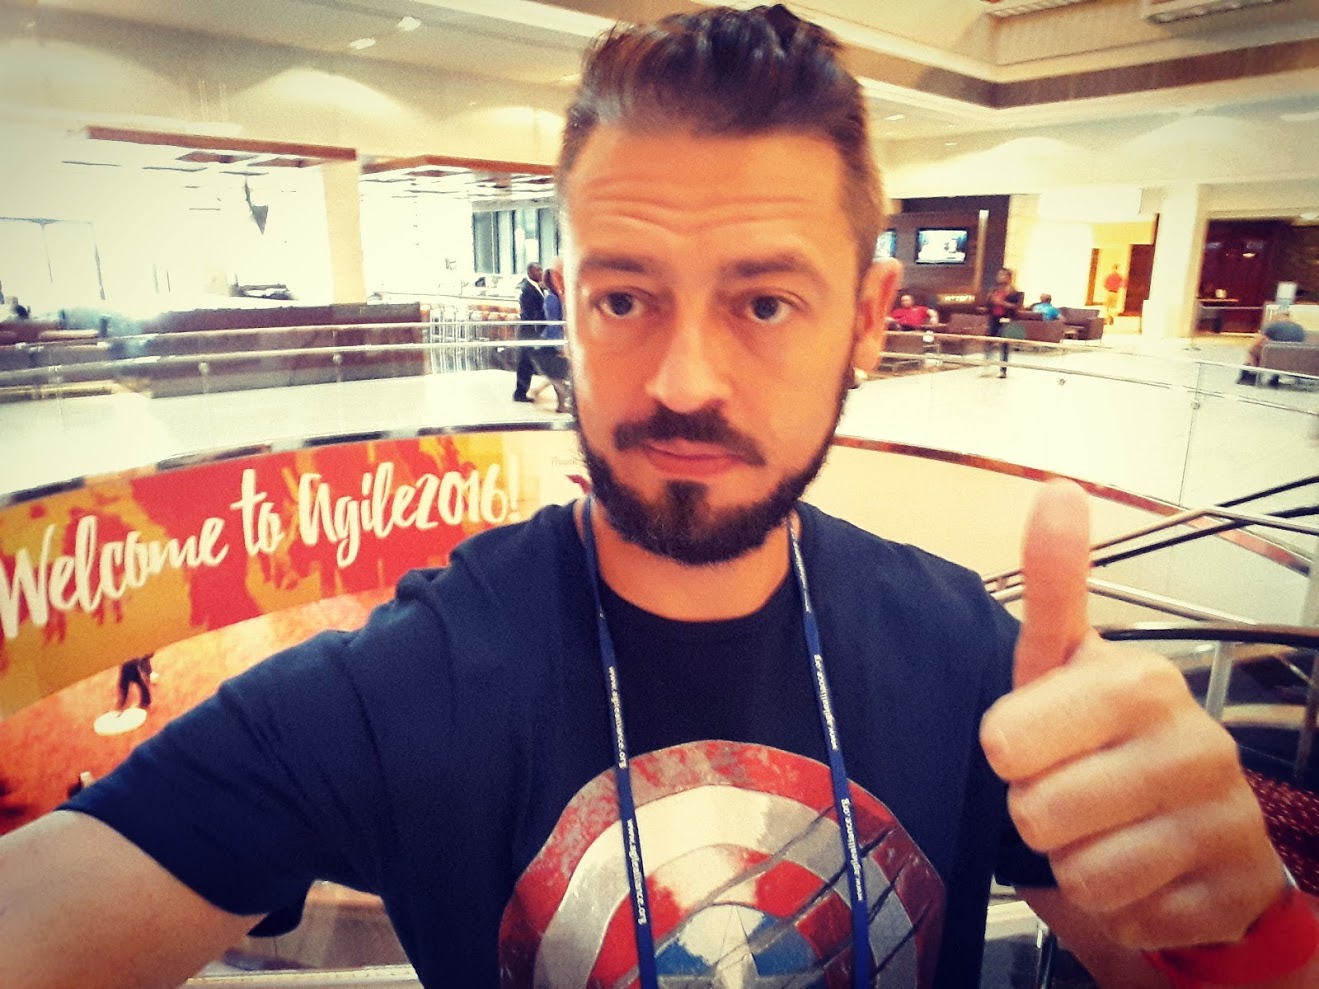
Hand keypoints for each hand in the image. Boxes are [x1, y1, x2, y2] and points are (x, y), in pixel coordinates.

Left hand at [980, 480, 1285, 949]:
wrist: (1189, 824)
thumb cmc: (1100, 734)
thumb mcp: (1062, 663)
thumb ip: (1054, 584)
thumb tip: (1059, 488)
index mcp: (1141, 683)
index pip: (1012, 740)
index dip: (1009, 750)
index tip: (1026, 741)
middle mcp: (1196, 745)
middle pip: (1038, 814)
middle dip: (1037, 813)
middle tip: (1067, 790)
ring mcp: (1227, 821)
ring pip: (1084, 876)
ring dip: (1076, 864)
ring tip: (1103, 829)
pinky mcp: (1236, 892)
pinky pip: (1128, 920)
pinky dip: (1118, 908)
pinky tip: (1143, 871)